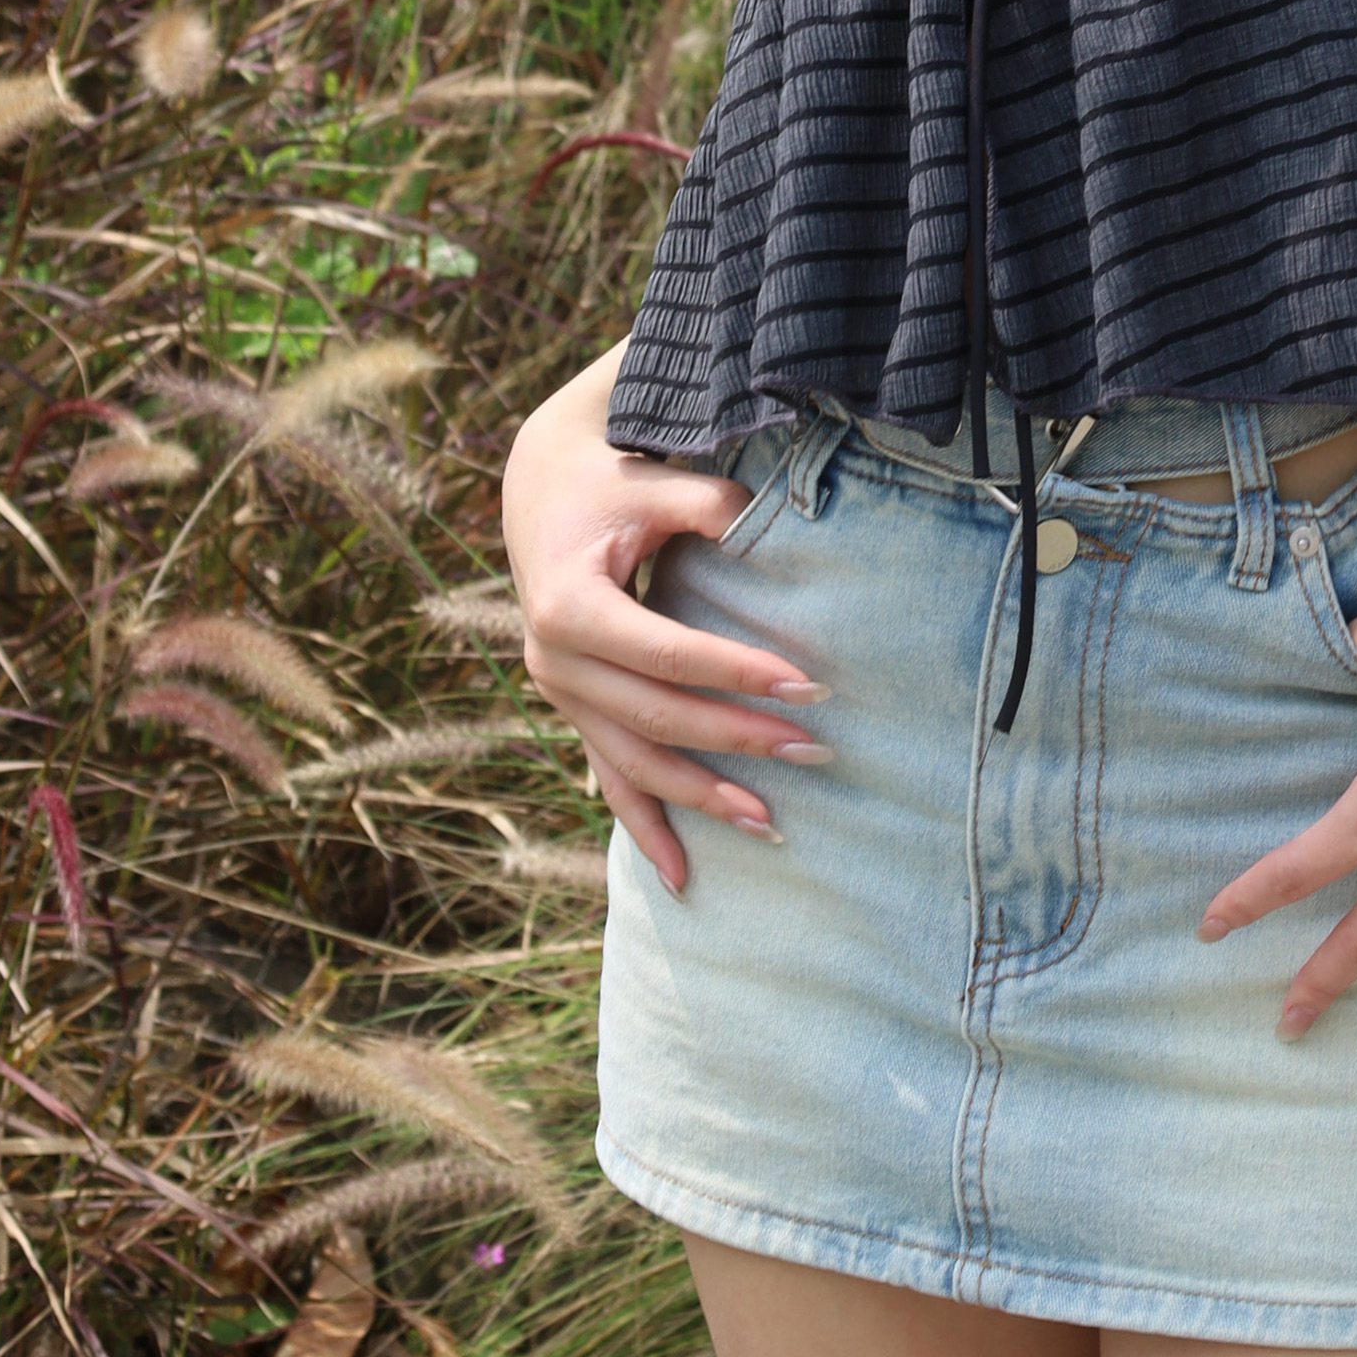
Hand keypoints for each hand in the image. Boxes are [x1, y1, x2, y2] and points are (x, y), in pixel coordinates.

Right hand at [501, 356, 829, 893]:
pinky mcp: (573, 710)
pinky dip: (645, 826)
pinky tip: (682, 876)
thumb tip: (769, 525)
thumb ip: (708, 505)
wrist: (541, 489)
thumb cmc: (611, 481)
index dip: (736, 673)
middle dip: (736, 740)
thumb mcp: (654, 481)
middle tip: (816, 750)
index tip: (807, 685)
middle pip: (656, 718)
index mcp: (569, 606)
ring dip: (701, 797)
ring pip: (633, 762)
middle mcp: (553, 661)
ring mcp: (559, 693)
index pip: (666, 654)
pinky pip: (609, 779)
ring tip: (773, 822)